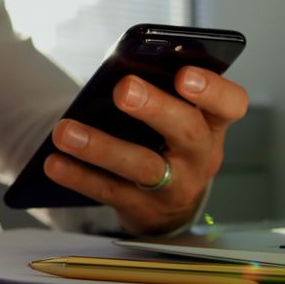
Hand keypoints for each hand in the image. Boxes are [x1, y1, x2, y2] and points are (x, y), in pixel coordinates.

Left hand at [44, 66, 248, 235]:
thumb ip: (159, 91)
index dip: (212, 89)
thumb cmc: (167, 137)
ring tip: (65, 130)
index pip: (231, 104)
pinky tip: (53, 162)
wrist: (168, 201)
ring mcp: (176, 186)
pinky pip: (110, 191)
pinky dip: (79, 175)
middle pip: (188, 132)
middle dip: (156, 108)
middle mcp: (201, 155)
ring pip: (144, 167)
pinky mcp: (144, 208)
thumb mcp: (174, 114)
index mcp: (213, 122)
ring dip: (102, 147)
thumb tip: (121, 77)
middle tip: (123, 89)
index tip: (183, 74)